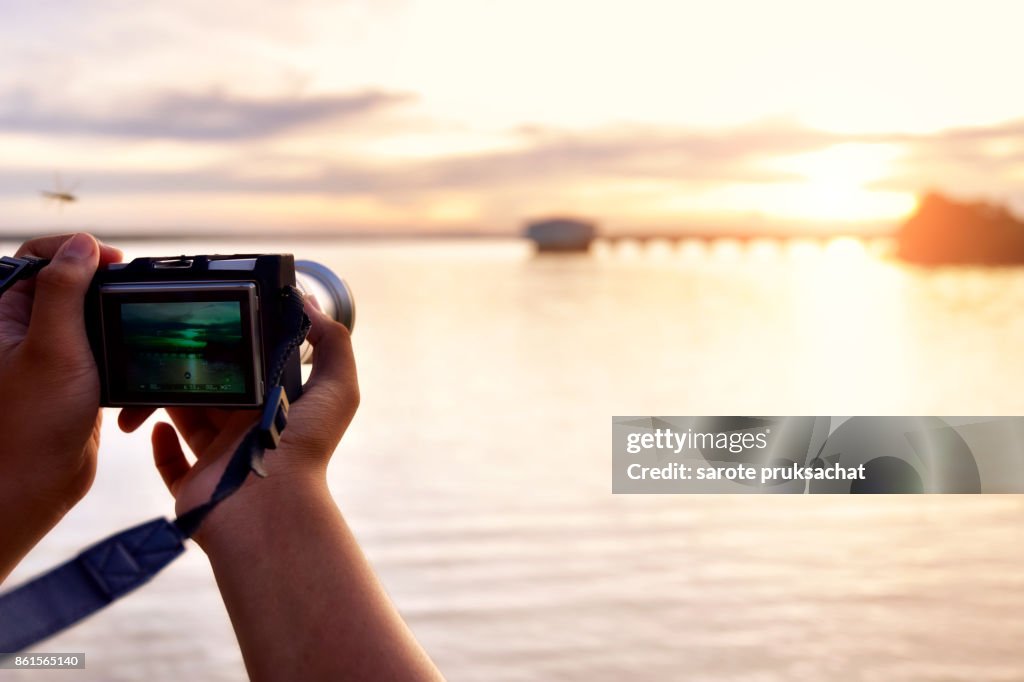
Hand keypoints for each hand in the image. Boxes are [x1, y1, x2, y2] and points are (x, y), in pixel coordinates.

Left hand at [0, 234, 122, 577]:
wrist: (36, 486)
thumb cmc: (31, 425)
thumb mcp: (52, 348)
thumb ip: (64, 292)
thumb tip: (81, 245)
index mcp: (7, 315)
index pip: (37, 258)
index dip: (75, 252)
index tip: (112, 262)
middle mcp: (26, 330)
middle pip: (72, 284)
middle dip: (107, 289)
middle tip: (134, 299)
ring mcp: (53, 355)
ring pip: (94, 318)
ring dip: (119, 326)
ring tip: (137, 335)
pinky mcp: (77, 379)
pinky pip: (106, 351)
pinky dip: (123, 358)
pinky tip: (131, 373)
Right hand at [118, 300, 358, 542]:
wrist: (266, 506)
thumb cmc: (302, 446)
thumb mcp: (335, 388)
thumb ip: (332, 343)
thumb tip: (309, 304)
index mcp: (279, 408)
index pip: (255, 372)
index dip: (237, 349)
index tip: (212, 322)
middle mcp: (250, 432)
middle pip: (216, 391)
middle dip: (196, 369)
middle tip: (170, 343)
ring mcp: (220, 459)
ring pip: (188, 421)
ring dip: (170, 399)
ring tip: (155, 374)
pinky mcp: (194, 485)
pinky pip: (171, 464)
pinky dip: (160, 445)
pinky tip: (154, 427)